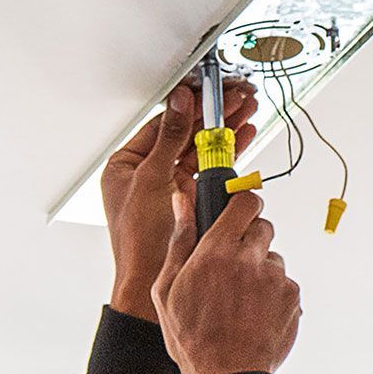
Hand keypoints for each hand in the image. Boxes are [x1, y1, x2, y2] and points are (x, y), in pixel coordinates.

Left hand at [102, 72, 259, 322]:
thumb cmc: (140, 243)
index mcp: (125, 166)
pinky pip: (209, 169)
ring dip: (225, 130)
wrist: (150, 283)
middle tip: (238, 97)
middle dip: (214, 114)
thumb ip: (168, 138)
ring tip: (247, 110)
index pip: (162, 123)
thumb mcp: (152, 181)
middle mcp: (146, 174)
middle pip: (184, 133)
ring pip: (200, 149)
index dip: (190, 105)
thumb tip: (179, 103)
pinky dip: (227, 153)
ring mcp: (168, 187)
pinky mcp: (187, 200)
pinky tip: (243, 136)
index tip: (211, 90)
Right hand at [150, 184, 301, 373]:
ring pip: (273, 258)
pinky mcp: (292, 297)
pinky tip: (254, 314)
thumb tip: (182, 201)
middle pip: (263, 226)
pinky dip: (273, 294)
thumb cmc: (192, 338)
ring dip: (260, 270)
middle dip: (249, 239)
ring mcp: (276, 279)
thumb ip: (180, 239)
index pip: (245, 202)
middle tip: (233, 265)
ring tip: (241, 300)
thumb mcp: (168, 289)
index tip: (238, 212)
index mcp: (216, 252)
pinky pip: (284, 283)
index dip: (242, 204)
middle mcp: (250, 260)